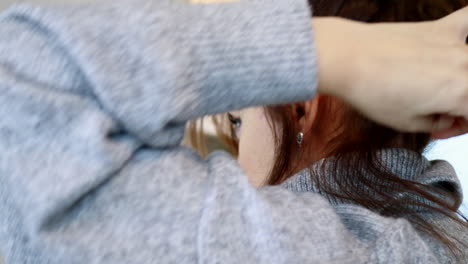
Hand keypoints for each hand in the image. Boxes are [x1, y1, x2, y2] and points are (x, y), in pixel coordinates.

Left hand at [313, 7, 467, 137]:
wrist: (348, 58)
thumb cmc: (370, 91)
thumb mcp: (405, 123)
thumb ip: (436, 123)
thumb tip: (444, 120)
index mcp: (461, 94)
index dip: (459, 127)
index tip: (442, 128)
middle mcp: (464, 65)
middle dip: (459, 107)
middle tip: (434, 113)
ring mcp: (454, 43)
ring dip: (461, 81)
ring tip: (437, 88)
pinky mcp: (440, 27)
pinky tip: (462, 41)